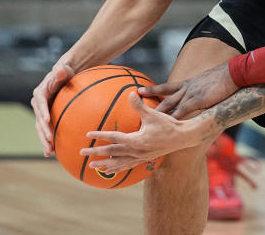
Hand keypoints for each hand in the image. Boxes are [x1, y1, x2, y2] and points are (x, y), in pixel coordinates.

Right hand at [31, 62, 74, 155]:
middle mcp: (37, 104)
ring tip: (49, 152)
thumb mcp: (64, 71)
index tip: (47, 121)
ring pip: (40, 129)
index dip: (43, 112)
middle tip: (50, 140)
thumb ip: (61, 71)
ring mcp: (40, 113)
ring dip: (44, 140)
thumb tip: (60, 69)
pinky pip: (45, 130)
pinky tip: (51, 153)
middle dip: (43, 131)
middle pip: (39, 120)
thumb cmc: (65, 73)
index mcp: (40, 93)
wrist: (64, 77)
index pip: (40, 103)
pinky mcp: (45, 118)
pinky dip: (47, 141)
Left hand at [81, 91, 206, 172]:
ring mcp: (140, 157)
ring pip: (118, 163)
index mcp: (137, 140)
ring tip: (92, 166)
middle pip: (112, 153)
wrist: (182, 137)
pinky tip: (110, 170)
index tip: (88, 135)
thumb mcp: (153, 114)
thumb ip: (139, 106)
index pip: (114, 138)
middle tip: (82, 153)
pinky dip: (117, 168)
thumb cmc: (168, 124)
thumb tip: (130, 93)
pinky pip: (127, 166)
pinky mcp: (144, 160)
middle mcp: (136, 151)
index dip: (100, 136)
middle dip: (96, 153)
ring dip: (104, 164)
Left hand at [140, 62, 238, 119]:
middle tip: (135, 112)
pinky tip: (167, 127)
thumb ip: (199, 87)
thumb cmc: (222, 77)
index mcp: (187, 84)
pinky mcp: (198, 100)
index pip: (166, 87)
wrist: (232, 73)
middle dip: (150, 105)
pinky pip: (183, 111)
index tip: (140, 92)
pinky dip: (174, 119)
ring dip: (158, 114)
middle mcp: (185, 89)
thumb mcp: (207, 81)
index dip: (152, 90)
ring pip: (170, 105)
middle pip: (164, 98)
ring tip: (145, 123)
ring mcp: (191, 95)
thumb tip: (198, 91)